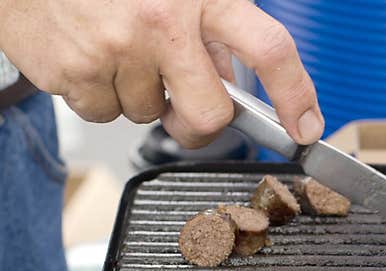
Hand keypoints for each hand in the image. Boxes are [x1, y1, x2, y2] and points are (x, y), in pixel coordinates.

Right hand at [0, 0, 323, 146]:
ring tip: (116, 49)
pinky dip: (96, 94)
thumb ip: (212, 27)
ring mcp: (115, 49)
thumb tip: (231, 84)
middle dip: (199, 124)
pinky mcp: (72, 71)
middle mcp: (161, 21)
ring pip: (148, 116)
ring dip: (139, 95)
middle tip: (182, 105)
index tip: (306, 127)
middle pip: (210, 115)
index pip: (270, 49)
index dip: (296, 96)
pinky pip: (102, 112)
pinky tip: (88, 54)